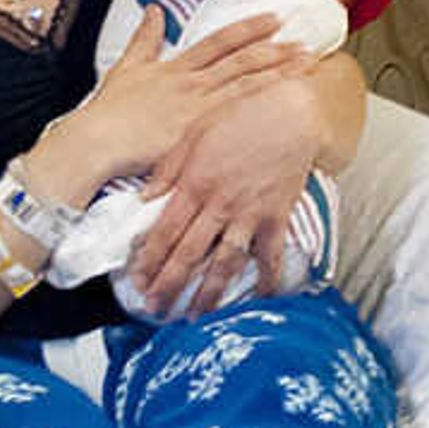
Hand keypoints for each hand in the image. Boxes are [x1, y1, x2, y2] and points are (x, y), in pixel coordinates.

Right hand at [40, 16, 304, 194]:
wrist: (96, 142)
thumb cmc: (107, 112)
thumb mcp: (125, 67)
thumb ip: (144, 38)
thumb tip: (154, 9)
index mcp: (175, 68)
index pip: (219, 42)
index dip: (248, 29)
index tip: (273, 19)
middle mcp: (190, 84)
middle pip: (239, 62)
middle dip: (273, 49)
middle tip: (303, 39)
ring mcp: (196, 109)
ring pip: (244, 87)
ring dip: (276, 75)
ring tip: (303, 65)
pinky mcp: (197, 135)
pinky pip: (236, 121)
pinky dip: (261, 112)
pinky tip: (282, 107)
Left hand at [117, 64, 326, 316]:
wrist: (290, 111)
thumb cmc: (239, 115)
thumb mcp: (192, 133)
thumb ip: (167, 169)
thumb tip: (144, 200)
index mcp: (194, 184)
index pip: (165, 231)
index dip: (150, 261)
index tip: (137, 282)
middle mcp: (219, 204)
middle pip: (189, 254)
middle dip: (169, 284)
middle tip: (155, 308)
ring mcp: (250, 213)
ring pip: (225, 263)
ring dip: (209, 293)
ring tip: (196, 316)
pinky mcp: (277, 216)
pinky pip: (271, 255)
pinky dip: (267, 279)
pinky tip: (261, 299)